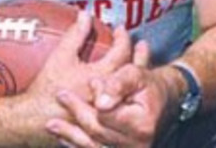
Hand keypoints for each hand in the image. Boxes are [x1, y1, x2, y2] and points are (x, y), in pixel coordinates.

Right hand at [19, 12, 134, 140]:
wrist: (36, 118)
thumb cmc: (47, 88)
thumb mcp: (60, 56)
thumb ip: (76, 35)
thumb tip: (85, 15)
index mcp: (101, 76)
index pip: (122, 52)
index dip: (123, 37)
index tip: (119, 30)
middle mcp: (109, 93)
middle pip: (130, 71)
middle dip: (135, 54)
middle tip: (133, 43)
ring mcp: (108, 108)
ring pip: (128, 88)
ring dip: (130, 72)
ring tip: (130, 61)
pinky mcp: (104, 118)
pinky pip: (120, 101)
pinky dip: (122, 90)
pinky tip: (118, 84)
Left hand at [47, 40, 180, 147]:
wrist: (164, 100)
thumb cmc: (148, 84)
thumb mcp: (135, 74)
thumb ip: (117, 84)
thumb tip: (99, 100)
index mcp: (141, 125)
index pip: (106, 115)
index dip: (92, 99)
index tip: (86, 83)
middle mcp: (137, 144)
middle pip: (97, 131)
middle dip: (76, 113)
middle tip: (60, 96)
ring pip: (92, 146)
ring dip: (70, 136)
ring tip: (51, 125)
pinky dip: (78, 145)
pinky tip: (64, 137)